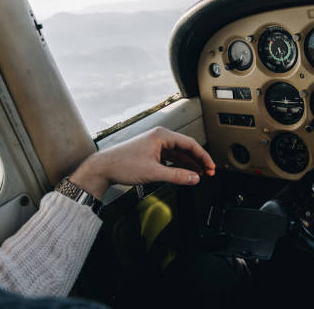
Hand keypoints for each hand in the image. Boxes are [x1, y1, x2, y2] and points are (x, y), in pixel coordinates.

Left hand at [69, 127, 215, 198]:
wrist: (103, 168)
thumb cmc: (123, 165)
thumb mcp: (154, 172)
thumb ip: (177, 176)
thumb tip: (195, 178)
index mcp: (162, 135)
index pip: (190, 144)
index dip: (203, 156)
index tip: (211, 167)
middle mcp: (159, 137)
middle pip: (186, 148)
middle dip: (198, 161)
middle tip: (208, 172)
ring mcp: (154, 144)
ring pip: (178, 153)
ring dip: (189, 164)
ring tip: (199, 174)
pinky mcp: (150, 151)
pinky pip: (170, 157)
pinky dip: (179, 165)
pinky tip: (184, 172)